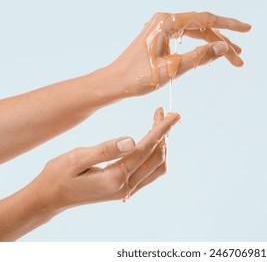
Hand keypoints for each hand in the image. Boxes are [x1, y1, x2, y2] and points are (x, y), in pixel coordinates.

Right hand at [30, 108, 179, 212]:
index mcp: (115, 177)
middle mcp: (126, 187)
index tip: (174, 114)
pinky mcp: (124, 189)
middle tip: (162, 112)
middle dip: (163, 133)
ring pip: (157, 167)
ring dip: (161, 144)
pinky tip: (149, 140)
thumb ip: (105, 150)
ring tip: (157, 123)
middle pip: (157, 158)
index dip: (161, 129)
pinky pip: (149, 172)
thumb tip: (133, 140)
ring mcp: (127, 190)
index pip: (146, 149)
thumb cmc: (58, 175)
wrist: (49, 197)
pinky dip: (154, 154)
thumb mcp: (77, 158)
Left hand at [108, 11, 251, 95]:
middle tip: (240, 56)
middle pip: (202, 26)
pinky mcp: (159, 38)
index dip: (229, 25)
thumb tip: (224, 47)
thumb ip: (200, 56)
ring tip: (231, 58)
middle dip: (223, 40)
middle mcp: (165, 21)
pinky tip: (209, 55)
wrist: (115, 83)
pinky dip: (199, 46)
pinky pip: (185, 38)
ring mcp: (162, 28)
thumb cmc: (139, 77)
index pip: (206, 19)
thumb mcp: (173, 68)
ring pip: (195, 33)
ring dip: (213, 44)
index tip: (247, 29)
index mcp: (167, 23)